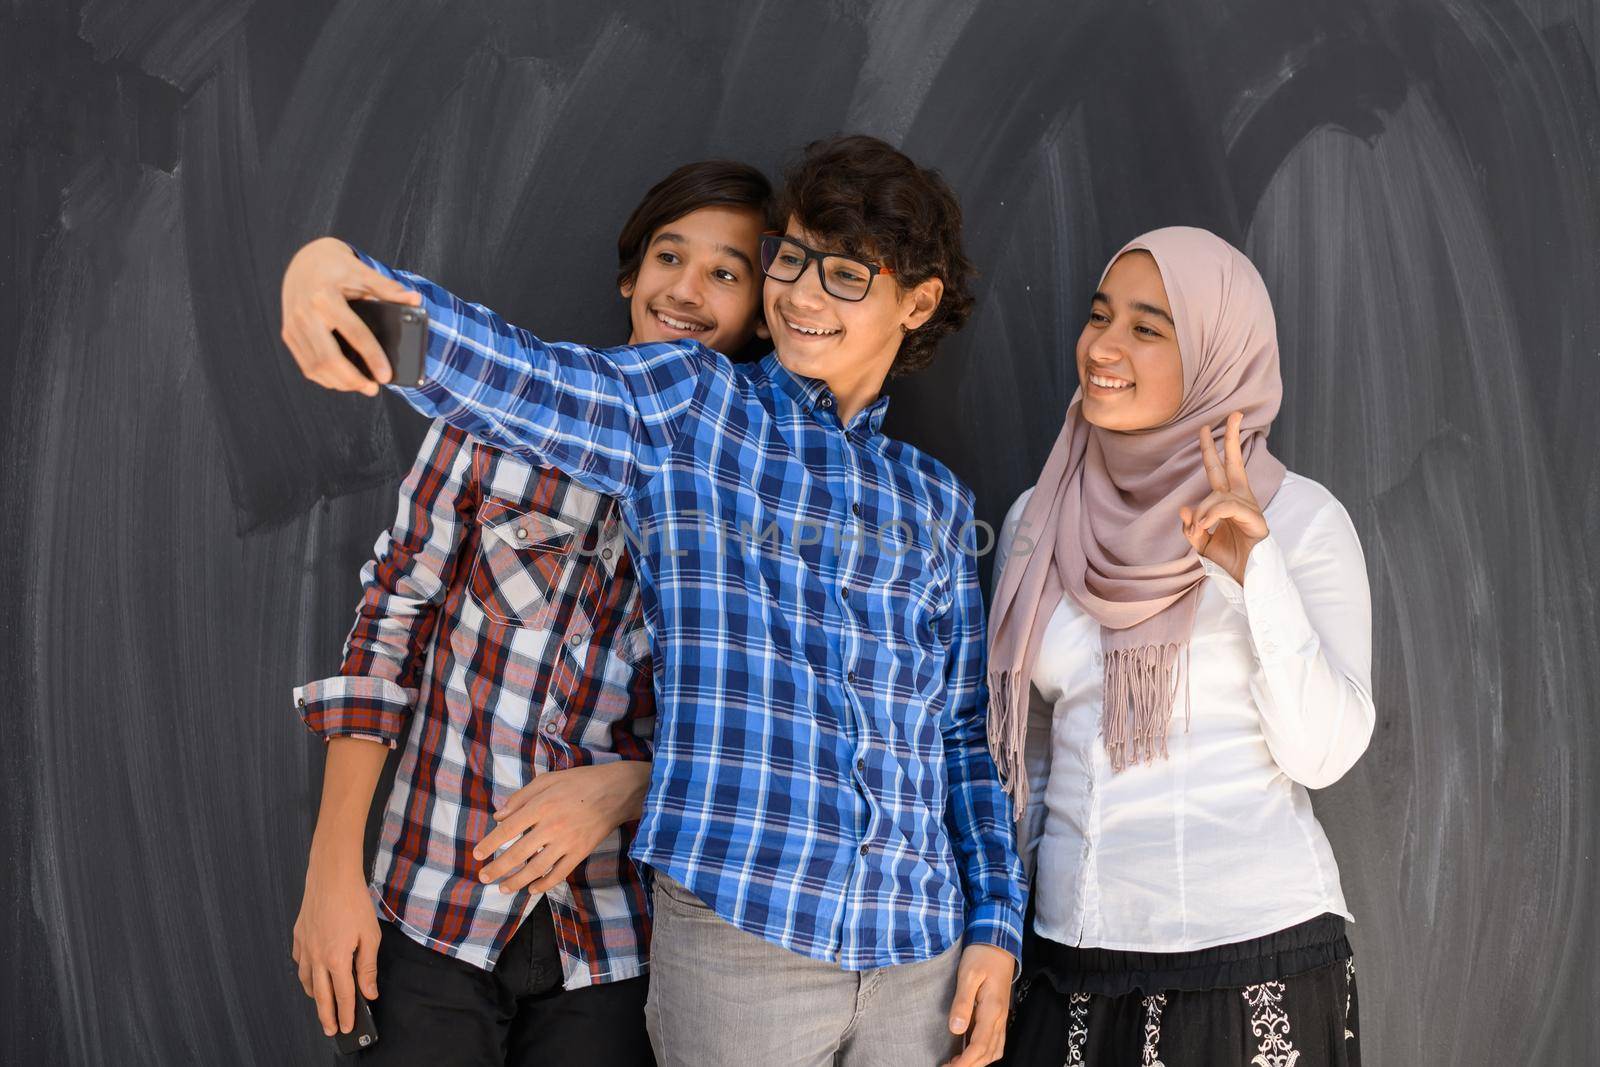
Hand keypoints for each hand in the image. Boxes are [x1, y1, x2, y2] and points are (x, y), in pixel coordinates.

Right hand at [279, 236, 420, 395]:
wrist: (304, 261)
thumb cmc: (337, 268)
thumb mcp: (363, 273)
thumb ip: (389, 289)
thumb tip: (416, 300)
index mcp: (325, 297)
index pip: (354, 333)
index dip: (372, 357)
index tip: (386, 376)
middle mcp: (305, 314)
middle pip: (329, 358)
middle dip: (352, 380)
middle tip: (374, 388)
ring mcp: (293, 326)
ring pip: (315, 367)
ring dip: (340, 383)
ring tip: (362, 386)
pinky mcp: (288, 334)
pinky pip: (305, 365)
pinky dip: (324, 378)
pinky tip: (342, 380)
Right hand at [291, 851, 381, 1037]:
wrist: (331, 878)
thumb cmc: (353, 903)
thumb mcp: (370, 936)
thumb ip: (367, 967)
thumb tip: (369, 992)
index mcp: (336, 959)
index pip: (343, 996)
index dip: (346, 1014)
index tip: (347, 1028)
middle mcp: (317, 957)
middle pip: (321, 996)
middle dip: (326, 1016)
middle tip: (330, 1030)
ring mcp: (304, 948)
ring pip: (306, 982)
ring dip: (315, 997)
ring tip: (323, 1006)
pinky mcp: (298, 937)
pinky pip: (300, 963)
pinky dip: (306, 975)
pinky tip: (312, 976)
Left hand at [472, 761, 650, 895]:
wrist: (615, 791)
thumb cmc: (579, 782)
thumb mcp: (547, 779)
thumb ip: (520, 797)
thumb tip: (498, 816)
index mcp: (541, 806)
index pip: (508, 829)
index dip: (490, 844)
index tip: (477, 855)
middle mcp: (551, 826)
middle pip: (518, 853)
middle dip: (497, 868)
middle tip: (483, 877)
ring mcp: (567, 841)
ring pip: (537, 868)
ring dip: (517, 881)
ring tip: (503, 888)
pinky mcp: (581, 852)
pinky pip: (560, 873)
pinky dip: (545, 884)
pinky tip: (532, 889)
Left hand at [943, 943, 1015, 1066]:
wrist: (998, 942)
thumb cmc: (981, 956)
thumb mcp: (967, 975)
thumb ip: (962, 1003)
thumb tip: (956, 1029)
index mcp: (992, 1010)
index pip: (979, 1046)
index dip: (964, 1063)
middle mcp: (1000, 1017)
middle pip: (988, 1054)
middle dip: (969, 1066)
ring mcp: (1001, 1016)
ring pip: (994, 1050)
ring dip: (978, 1062)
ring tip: (956, 1063)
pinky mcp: (999, 1014)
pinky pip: (996, 1042)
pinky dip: (985, 1053)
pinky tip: (970, 1053)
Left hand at [1179, 410, 1268, 585]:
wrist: (1249, 581)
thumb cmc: (1229, 561)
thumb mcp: (1202, 544)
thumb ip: (1192, 527)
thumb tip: (1185, 508)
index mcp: (1229, 500)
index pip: (1219, 469)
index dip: (1212, 449)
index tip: (1206, 427)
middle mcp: (1242, 499)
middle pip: (1234, 463)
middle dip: (1231, 438)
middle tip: (1232, 413)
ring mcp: (1251, 508)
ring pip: (1219, 496)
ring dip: (1204, 513)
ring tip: (1198, 531)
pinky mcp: (1257, 521)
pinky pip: (1227, 509)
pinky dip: (1211, 517)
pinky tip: (1204, 529)